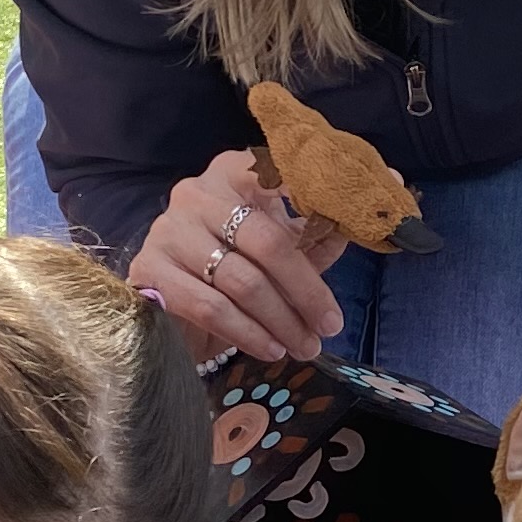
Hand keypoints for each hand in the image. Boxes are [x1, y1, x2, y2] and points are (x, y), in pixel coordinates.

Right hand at [129, 150, 345, 365]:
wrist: (173, 303)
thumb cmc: (236, 264)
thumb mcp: (280, 243)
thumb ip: (319, 232)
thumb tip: (371, 212)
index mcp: (233, 172)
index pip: (279, 176)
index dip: (318, 197)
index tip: (355, 217)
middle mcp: (197, 194)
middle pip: (266, 242)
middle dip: (305, 290)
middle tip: (330, 325)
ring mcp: (168, 232)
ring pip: (241, 281)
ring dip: (280, 321)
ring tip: (305, 345)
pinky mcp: (149, 272)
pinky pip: (209, 308)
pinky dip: (247, 333)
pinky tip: (270, 348)